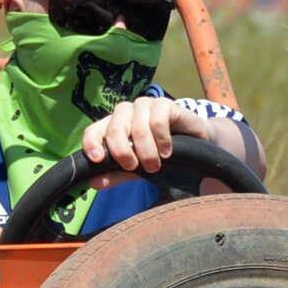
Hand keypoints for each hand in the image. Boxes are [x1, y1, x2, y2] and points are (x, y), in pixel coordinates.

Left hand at [81, 95, 208, 175]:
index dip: (92, 143)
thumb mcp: (137, 168)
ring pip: (137, 126)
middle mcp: (126, 113)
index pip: (93, 130)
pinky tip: (168, 152)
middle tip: (134, 167)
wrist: (196, 144)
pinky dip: (161, 140)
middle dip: (122, 151)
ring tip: (155, 165)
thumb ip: (116, 174)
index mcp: (113, 126)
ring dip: (145, 150)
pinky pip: (157, 120)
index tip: (98, 159)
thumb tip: (94, 183)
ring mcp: (145, 106)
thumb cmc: (161, 155)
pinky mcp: (165, 104)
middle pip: (114, 128)